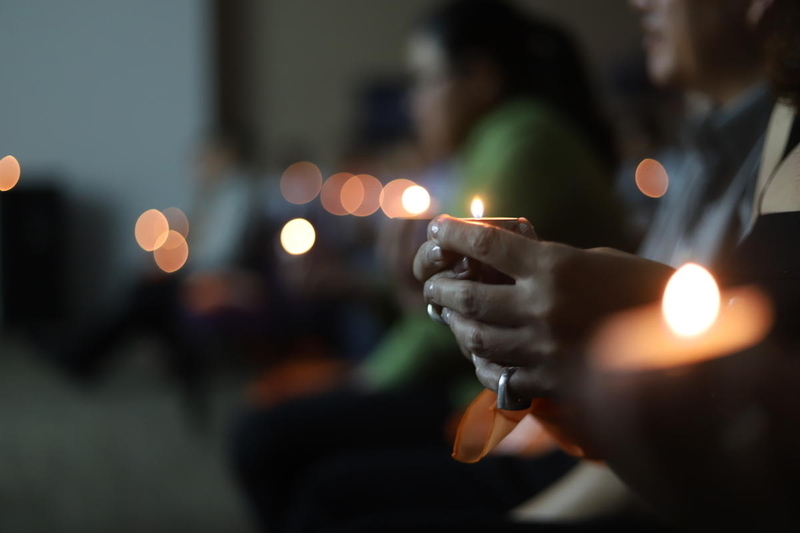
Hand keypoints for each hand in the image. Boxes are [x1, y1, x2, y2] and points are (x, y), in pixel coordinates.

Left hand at [413, 215, 673, 398]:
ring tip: (449, 313)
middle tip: (433, 282)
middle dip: (440, 287)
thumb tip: (496, 262)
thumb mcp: (591, 259)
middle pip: (469, 297)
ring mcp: (545, 349)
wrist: (687, 339)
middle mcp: (543, 308)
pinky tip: (478, 350)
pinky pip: (499, 374)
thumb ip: (543, 262)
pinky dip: (482, 360)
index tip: (437, 227)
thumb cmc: (638, 287)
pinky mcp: (552, 383)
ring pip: (476, 339)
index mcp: (555, 267)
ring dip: (455, 324)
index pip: (487, 244)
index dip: (454, 234)